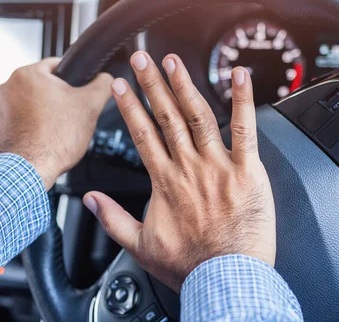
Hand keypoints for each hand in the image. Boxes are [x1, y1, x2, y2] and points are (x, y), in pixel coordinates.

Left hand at [0, 58, 112, 188]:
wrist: (28, 171)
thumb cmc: (52, 140)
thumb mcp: (90, 106)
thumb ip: (102, 85)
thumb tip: (106, 79)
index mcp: (28, 73)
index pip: (58, 65)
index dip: (75, 80)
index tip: (80, 93)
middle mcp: (9, 86)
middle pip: (46, 86)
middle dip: (60, 100)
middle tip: (71, 116)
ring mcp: (1, 107)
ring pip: (34, 104)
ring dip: (47, 114)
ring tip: (57, 130)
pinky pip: (23, 120)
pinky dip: (34, 127)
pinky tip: (45, 139)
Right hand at [83, 51, 275, 291]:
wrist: (225, 280)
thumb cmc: (188, 265)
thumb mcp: (140, 246)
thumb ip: (113, 219)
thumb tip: (91, 201)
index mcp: (164, 182)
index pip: (141, 134)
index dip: (129, 106)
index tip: (120, 84)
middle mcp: (188, 168)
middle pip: (166, 117)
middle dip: (151, 84)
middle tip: (141, 58)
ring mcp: (218, 166)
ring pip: (198, 116)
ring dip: (184, 85)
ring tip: (173, 61)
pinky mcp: (247, 171)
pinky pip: (245, 130)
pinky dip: (243, 101)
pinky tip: (239, 76)